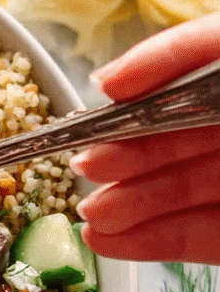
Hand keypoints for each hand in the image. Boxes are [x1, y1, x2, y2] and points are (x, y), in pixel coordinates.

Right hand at [72, 12, 219, 263]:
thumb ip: (193, 49)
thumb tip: (111, 82)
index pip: (196, 62)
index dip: (149, 76)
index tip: (105, 92)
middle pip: (178, 135)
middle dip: (128, 154)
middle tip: (88, 166)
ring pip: (183, 191)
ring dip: (130, 204)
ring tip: (91, 216)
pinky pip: (203, 236)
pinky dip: (155, 242)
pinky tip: (110, 241)